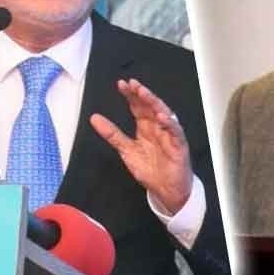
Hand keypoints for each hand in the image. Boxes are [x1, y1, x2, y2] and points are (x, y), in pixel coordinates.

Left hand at [90, 79, 192, 213]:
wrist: (166, 190)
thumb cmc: (151, 169)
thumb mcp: (126, 150)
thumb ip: (112, 134)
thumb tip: (94, 118)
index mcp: (145, 127)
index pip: (137, 106)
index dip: (130, 95)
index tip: (121, 85)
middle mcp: (157, 127)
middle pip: (150, 106)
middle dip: (142, 94)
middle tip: (133, 84)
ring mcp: (169, 134)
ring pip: (164, 113)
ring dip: (155, 103)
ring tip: (144, 94)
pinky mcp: (179, 145)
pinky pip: (176, 132)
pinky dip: (170, 124)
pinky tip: (162, 117)